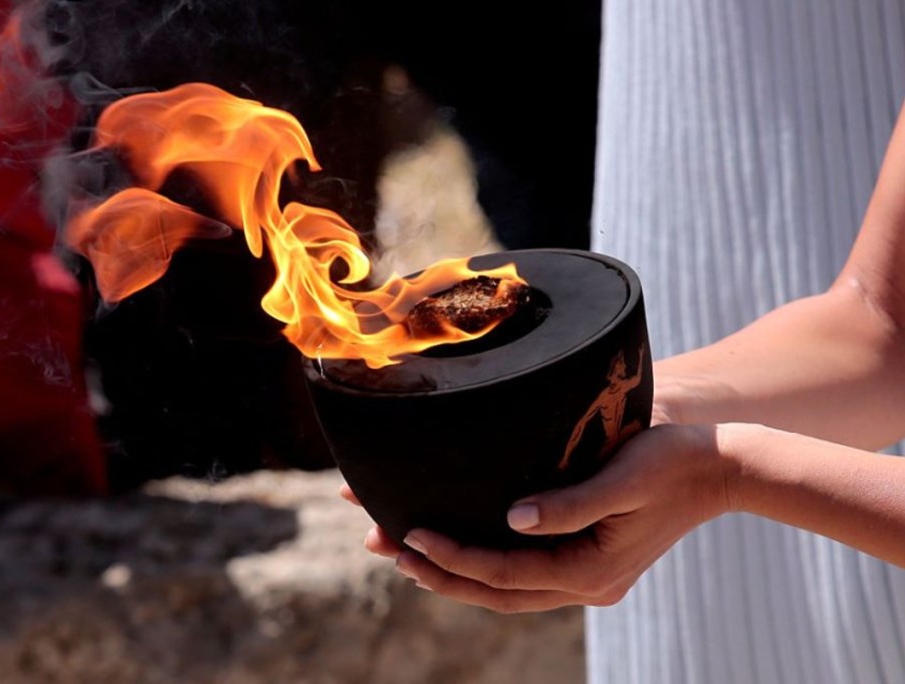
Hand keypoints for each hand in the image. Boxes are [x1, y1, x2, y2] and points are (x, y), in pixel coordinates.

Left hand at [379, 423, 735, 612]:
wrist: (723, 469)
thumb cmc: (672, 462)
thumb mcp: (622, 477)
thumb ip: (568, 504)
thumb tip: (513, 520)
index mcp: (589, 570)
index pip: (503, 571)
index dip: (451, 556)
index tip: (406, 535)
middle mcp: (586, 584)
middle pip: (496, 592)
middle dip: (439, 572)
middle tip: (384, 547)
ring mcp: (589, 578)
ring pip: (508, 589)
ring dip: (458, 573)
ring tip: (406, 551)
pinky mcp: (591, 563)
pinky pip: (527, 575)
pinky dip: (488, 566)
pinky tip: (463, 546)